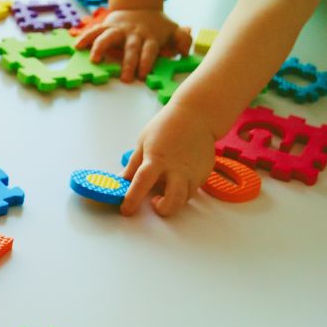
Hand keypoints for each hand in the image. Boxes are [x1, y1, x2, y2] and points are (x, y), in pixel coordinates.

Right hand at [75, 8, 191, 82]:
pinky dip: (86, 37)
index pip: (149, 50)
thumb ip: (183, 40)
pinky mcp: (107, 25)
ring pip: (108, 36)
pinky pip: (95, 30)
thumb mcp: (174, 30)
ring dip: (101, 47)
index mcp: (150, 37)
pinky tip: (78, 46)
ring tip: (95, 60)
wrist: (140, 6)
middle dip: (128, 62)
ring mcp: (119, 29)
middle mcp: (134, 33)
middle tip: (125, 78)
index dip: (146, 61)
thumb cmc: (157, 26)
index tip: (143, 74)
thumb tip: (186, 50)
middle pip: (131, 47)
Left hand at [121, 98, 218, 216]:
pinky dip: (184, 189)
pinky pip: (193, 189)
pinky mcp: (204, 173)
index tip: (126, 210)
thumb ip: (134, 165)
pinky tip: (178, 177)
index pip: (142, 184)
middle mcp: (177, 168)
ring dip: (173, 200)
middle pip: (172, 201)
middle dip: (163, 210)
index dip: (132, 200)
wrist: (198, 115)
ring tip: (166, 188)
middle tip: (155, 203)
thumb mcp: (144, 142)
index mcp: (157, 159)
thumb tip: (123, 182)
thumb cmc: (166, 126)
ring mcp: (193, 172)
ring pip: (185, 199)